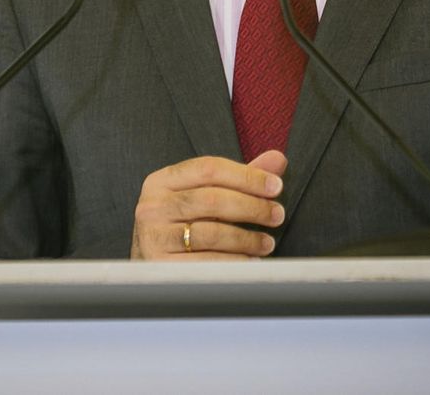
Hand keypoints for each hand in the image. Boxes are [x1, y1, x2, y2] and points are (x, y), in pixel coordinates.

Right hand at [130, 150, 287, 259]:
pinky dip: (234, 261)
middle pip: (212, 199)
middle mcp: (152, 205)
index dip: (247, 176)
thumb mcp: (206, 197)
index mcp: (162, 181)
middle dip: (252, 206)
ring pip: (211, 233)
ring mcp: (154, 236)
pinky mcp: (161, 266)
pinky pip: (207, 262)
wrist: (151, 270)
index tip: (276, 186)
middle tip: (277, 215)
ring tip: (267, 243)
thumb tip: (277, 160)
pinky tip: (250, 261)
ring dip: (246, 238)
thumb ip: (240, 179)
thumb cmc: (184, 226)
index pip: (209, 168)